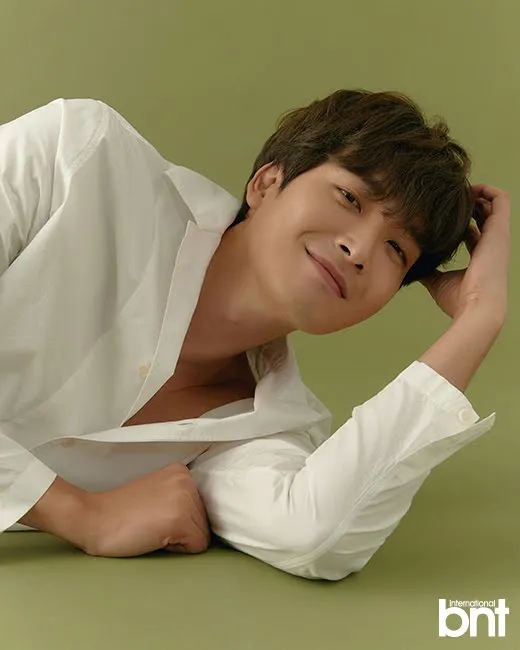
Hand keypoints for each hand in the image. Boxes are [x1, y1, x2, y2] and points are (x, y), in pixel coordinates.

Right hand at [80, 462, 210, 557]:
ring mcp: (185, 499)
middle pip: (205, 520)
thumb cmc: (121, 512)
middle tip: (152, 523)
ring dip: (180, 540)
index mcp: (182, 471)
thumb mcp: (158, 491)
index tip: (158, 515)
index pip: (202, 505)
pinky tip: (154, 537)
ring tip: (153, 529)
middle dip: (183, 530)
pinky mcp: (180, 521)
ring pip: (203, 534)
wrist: (93, 518)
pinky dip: (177, 550)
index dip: (181, 518)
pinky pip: (197, 546)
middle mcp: (187, 481)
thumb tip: (203, 515)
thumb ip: (179, 495)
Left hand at [420, 183, 509, 323]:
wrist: (476, 306)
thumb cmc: (459, 299)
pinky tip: (469, 189)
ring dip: (477, 193)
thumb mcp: (437, 282)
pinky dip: (488, 189)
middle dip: (468, 204)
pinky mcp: (500, 229)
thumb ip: (428, 271)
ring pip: (493, 205)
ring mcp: (496, 236)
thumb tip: (411, 266)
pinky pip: (501, 200)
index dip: (461, 222)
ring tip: (458, 190)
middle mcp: (490, 244)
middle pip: (483, 216)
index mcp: (478, 256)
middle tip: (448, 198)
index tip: (441, 215)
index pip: (473, 233)